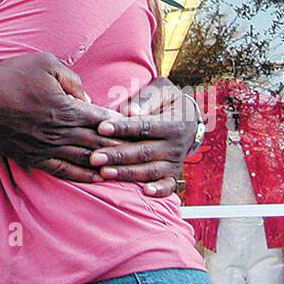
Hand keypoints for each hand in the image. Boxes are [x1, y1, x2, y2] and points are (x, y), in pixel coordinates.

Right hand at [0, 52, 126, 182]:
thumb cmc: (11, 76)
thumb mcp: (46, 63)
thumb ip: (72, 79)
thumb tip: (86, 96)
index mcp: (67, 109)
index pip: (103, 122)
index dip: (121, 126)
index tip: (135, 129)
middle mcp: (60, 132)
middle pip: (99, 145)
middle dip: (121, 149)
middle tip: (140, 153)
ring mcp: (47, 148)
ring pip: (85, 160)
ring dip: (107, 165)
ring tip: (126, 169)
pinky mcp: (34, 158)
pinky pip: (64, 171)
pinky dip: (83, 176)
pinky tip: (96, 178)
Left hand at [87, 78, 198, 197]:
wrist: (189, 118)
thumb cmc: (167, 101)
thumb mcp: (162, 91)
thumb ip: (146, 99)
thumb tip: (128, 111)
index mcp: (173, 123)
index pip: (144, 126)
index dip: (123, 128)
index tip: (101, 128)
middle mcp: (175, 145)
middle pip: (144, 152)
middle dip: (117, 155)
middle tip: (94, 157)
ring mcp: (175, 162)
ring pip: (150, 170)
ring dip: (127, 173)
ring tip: (104, 173)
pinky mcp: (173, 173)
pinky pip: (168, 185)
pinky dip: (159, 191)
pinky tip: (145, 192)